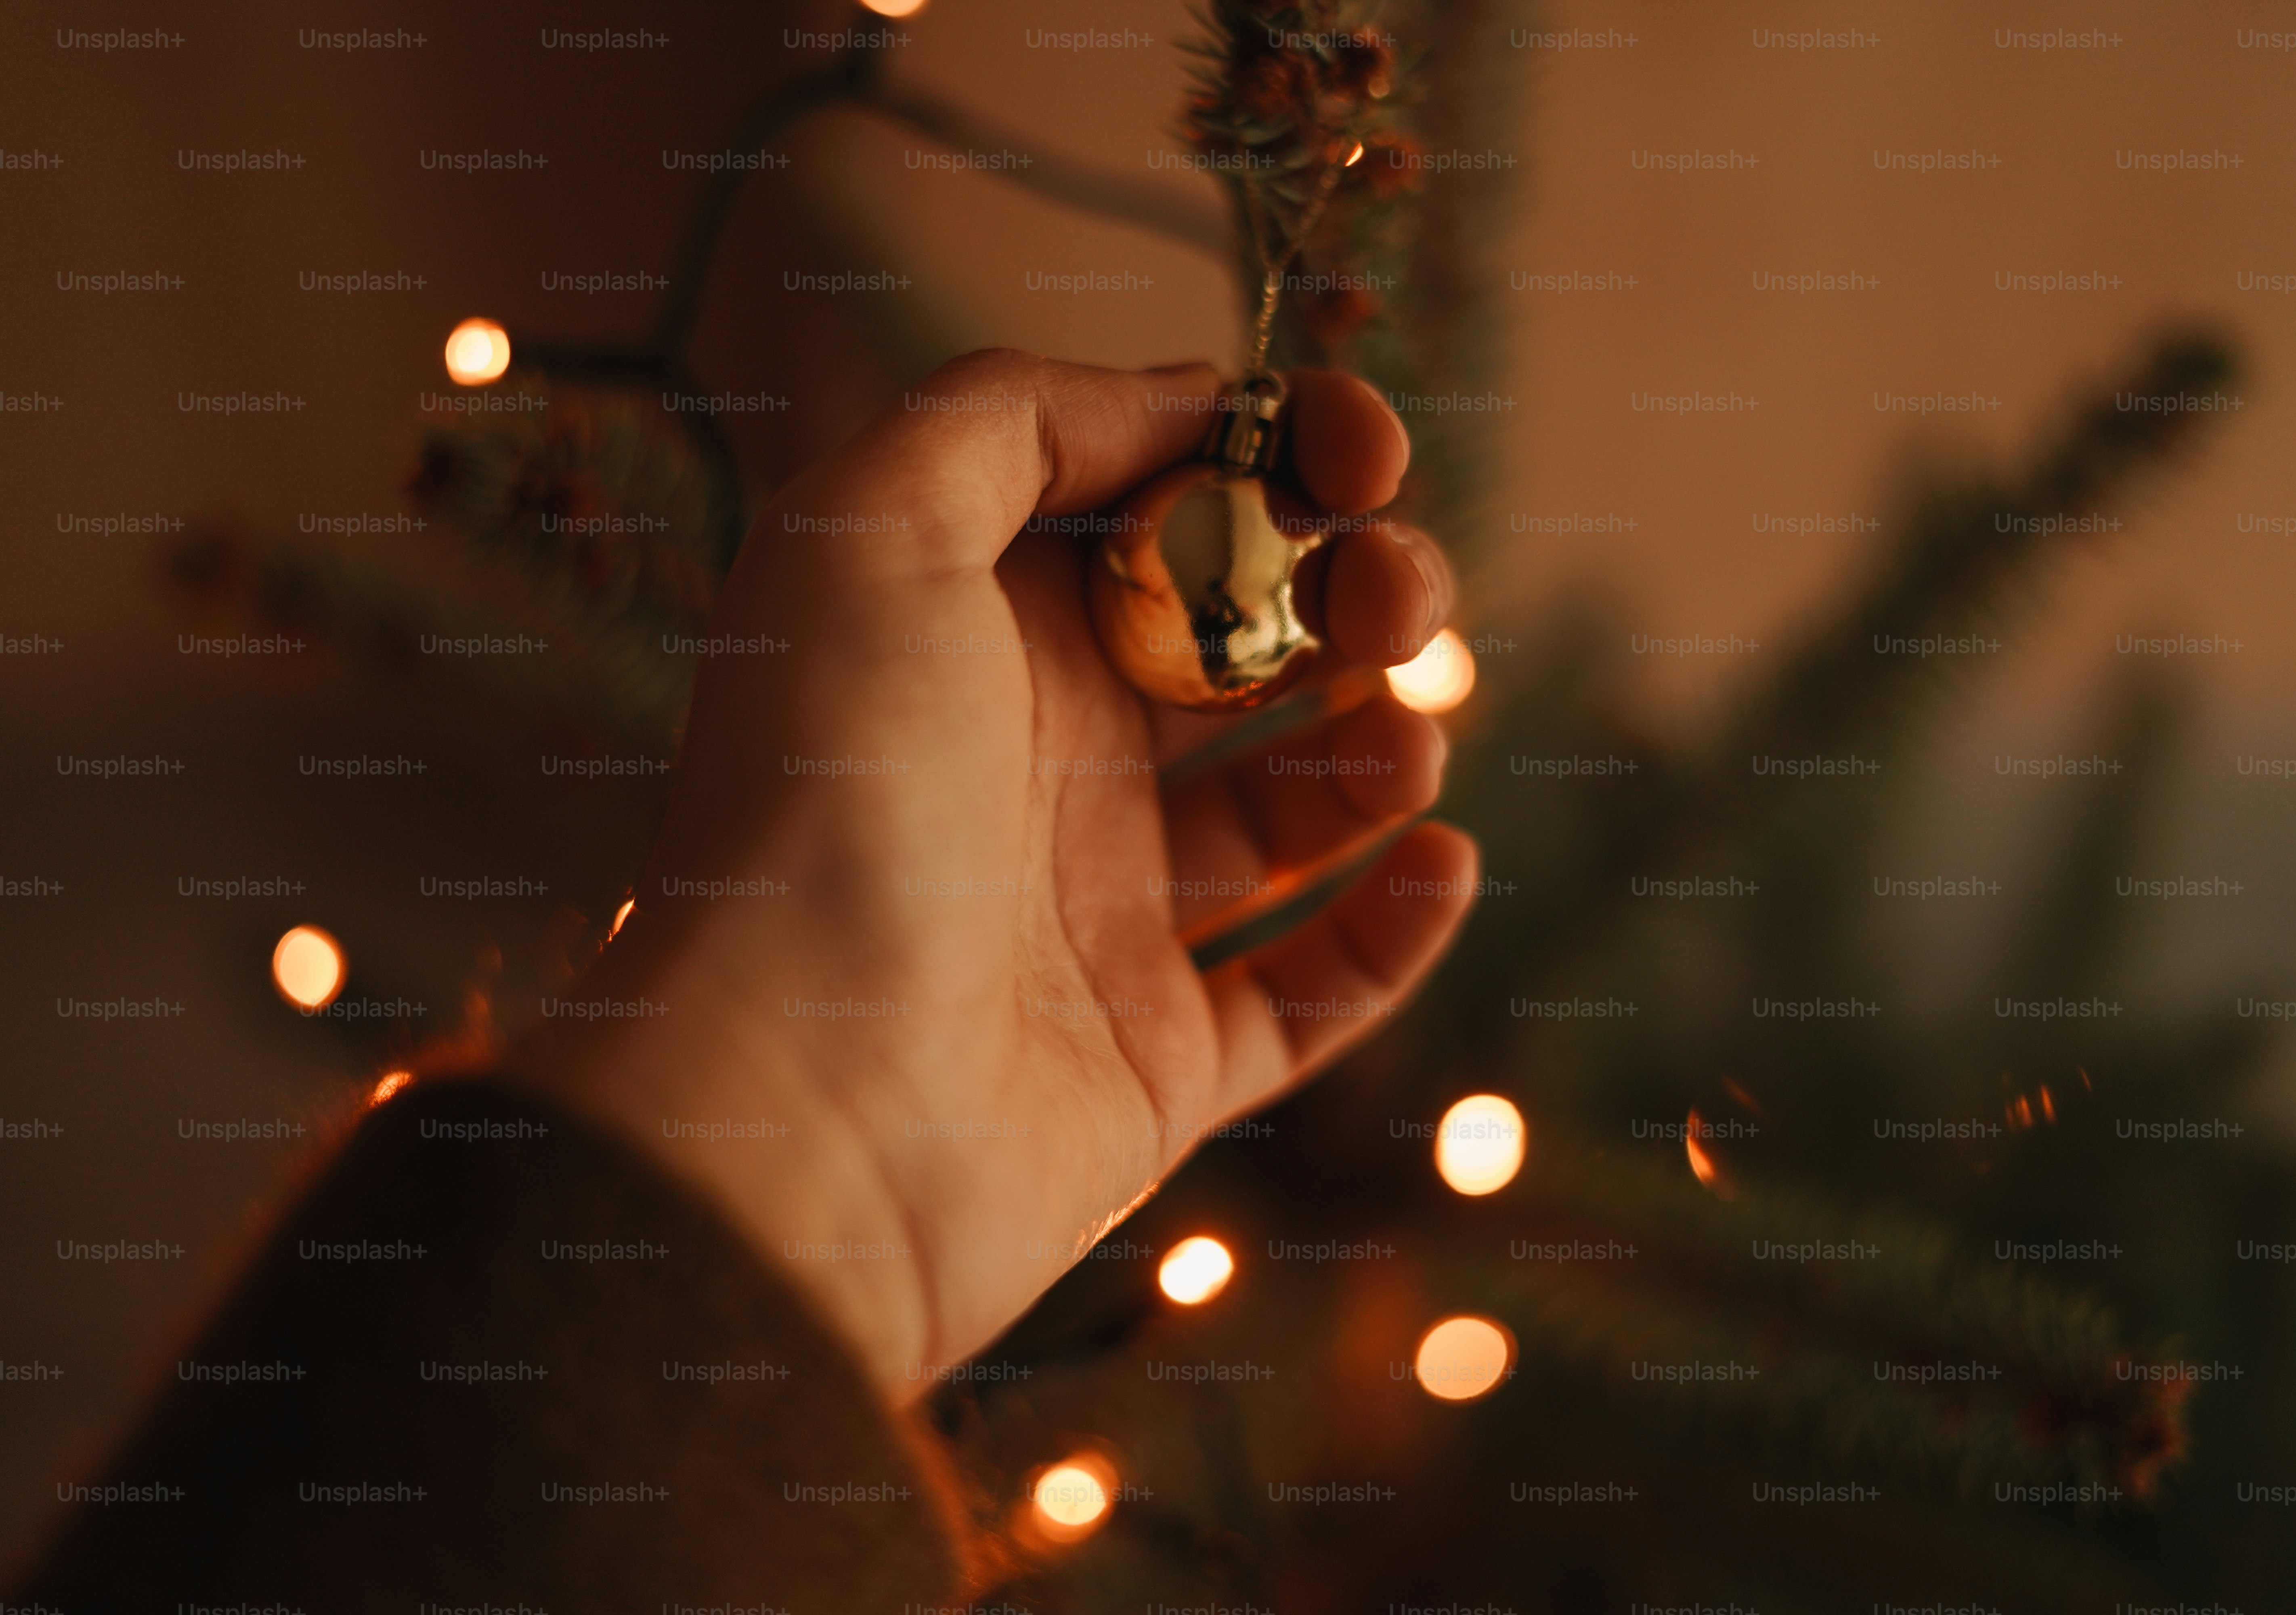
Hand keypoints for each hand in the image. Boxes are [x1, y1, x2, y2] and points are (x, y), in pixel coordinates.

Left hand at [518, 350, 1477, 1400]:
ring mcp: (1106, 918)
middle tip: (1398, 597)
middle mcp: (1046, 766)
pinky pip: (1311, 988)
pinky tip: (1438, 860)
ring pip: (1295, 810)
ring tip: (1403, 740)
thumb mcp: (867, 533)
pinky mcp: (1158, 1062)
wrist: (798, 1103)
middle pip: (1249, 650)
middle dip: (1353, 595)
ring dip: (1383, 747)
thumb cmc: (822, 806)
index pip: (1163, 516)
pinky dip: (1392, 927)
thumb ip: (1007, 419)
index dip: (1277, 462)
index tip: (1366, 450)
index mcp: (983, 638)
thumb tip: (1179, 395)